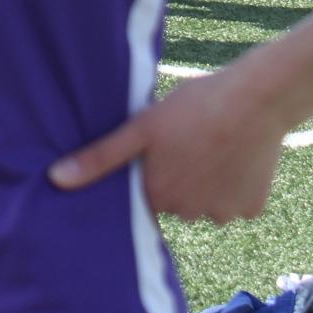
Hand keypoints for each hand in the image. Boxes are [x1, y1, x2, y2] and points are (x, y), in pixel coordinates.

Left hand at [48, 70, 285, 223]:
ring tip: (209, 143)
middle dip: (176, 177)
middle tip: (184, 141)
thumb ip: (98, 158)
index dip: (148, 171)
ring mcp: (225, 214)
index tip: (158, 152)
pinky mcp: (253, 208)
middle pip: (175, 201)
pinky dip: (235, 184)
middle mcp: (190, 214)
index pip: (143, 195)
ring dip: (205, 182)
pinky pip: (237, 201)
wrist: (256, 98)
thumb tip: (55, 180)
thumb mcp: (139, 127)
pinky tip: (233, 154)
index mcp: (158, 196)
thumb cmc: (193, 106)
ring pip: (206, 202)